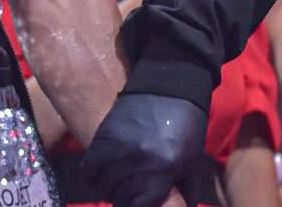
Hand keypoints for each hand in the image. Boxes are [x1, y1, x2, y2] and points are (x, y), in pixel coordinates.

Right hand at [81, 93, 206, 206]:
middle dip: (129, 200)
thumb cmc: (186, 126)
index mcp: (163, 167)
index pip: (141, 206)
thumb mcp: (192, 162)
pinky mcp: (103, 137)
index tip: (148, 201)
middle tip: (137, 193)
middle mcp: (137, 159)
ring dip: (113, 190)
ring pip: (104, 187)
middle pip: (122, 199)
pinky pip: (90, 171)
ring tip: (123, 183)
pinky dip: (96, 178)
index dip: (144, 206)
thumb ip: (184, 193)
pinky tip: (108, 174)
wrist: (168, 86)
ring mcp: (117, 147)